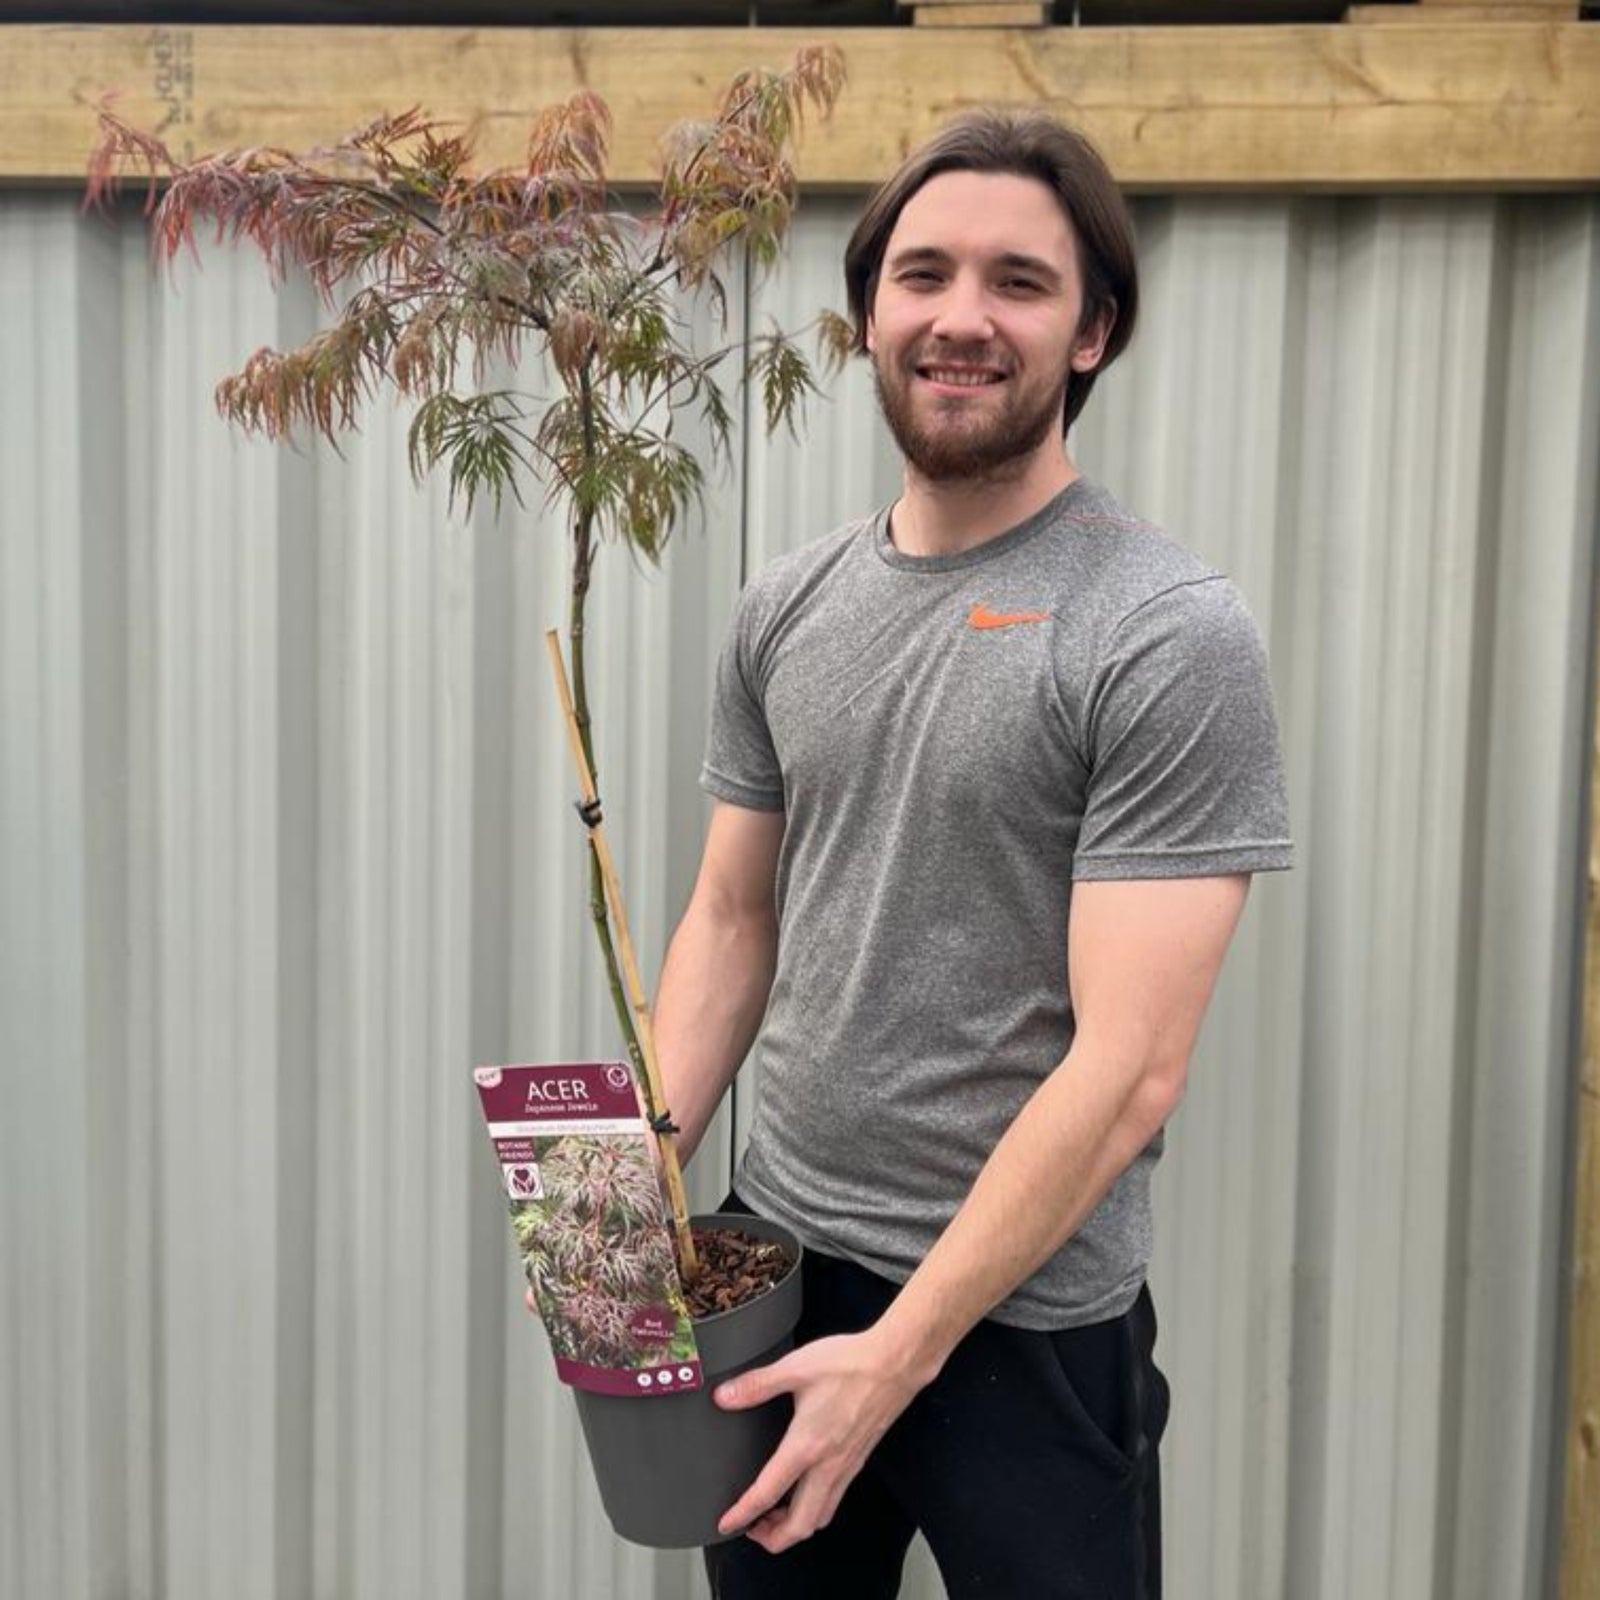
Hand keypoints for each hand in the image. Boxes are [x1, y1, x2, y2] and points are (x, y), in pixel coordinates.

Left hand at [713, 1328, 921, 1552]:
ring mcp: (846, 1466)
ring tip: (776, 1515)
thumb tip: (725, 1396)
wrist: (894, 1363)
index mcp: (806, 1446)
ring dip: (796, 1526)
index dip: (742, 1514)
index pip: (767, 1493)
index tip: (726, 1524)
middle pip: (800, 1525)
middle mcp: (828, 1465)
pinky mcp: (859, 1459)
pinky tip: (807, 1489)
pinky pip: (835, 1499)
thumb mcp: (795, 1368)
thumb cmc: (850, 1364)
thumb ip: (757, 1385)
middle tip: (752, 1528)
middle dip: (773, 1538)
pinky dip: (816, 1509)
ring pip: (820, 1517)